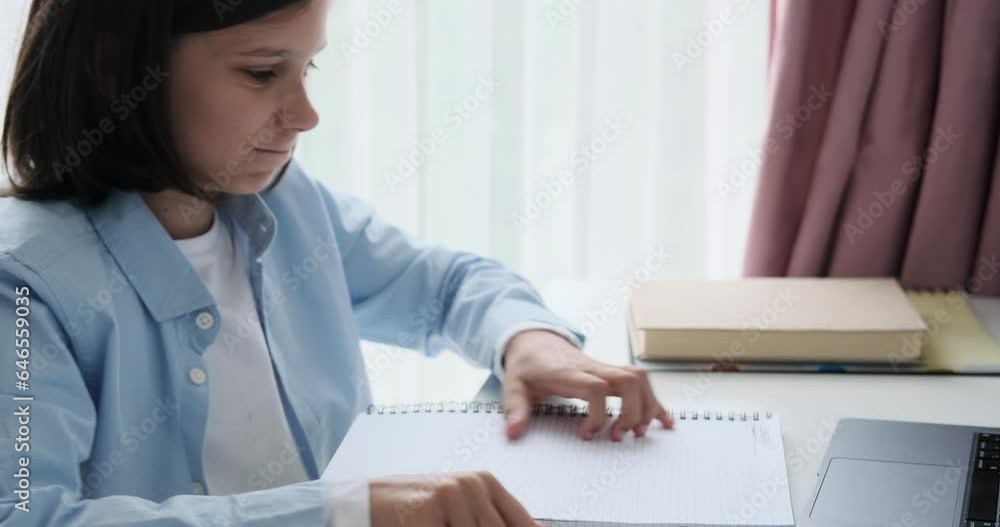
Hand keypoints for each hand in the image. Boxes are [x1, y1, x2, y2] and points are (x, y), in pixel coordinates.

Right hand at [370, 472, 542, 526]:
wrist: (368, 501)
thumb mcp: (461, 507)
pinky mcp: (428, 512)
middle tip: (462, 526)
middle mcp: (473, 485)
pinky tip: (432, 526)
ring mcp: (451, 496)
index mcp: (485, 482)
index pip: (522, 521)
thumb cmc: (417, 509)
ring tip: (443, 524)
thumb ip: (491, 518)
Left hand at [501, 329, 672, 440]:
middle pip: (627, 379)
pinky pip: (640, 382)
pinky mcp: (611, 373)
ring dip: (647, 406)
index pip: (594, 388)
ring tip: (639, 433)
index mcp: (568, 372)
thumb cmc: (527, 365)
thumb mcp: (512, 386)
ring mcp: (604, 369)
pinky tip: (664, 421)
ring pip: (639, 378)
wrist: (534, 340)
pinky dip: (654, 402)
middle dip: (632, 412)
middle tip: (618, 437)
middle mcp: (592, 367)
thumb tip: (514, 433)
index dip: (597, 415)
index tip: (585, 435)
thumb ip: (515, 409)